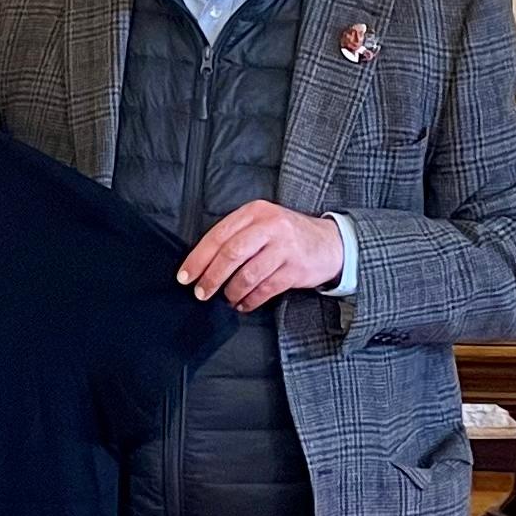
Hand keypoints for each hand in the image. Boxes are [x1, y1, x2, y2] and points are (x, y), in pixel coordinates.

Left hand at [179, 202, 343, 311]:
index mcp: (255, 212)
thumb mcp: (262, 223)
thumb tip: (202, 264)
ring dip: (232, 291)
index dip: (198, 258)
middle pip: (231, 254)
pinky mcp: (296, 269)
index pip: (219, 235)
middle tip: (201, 293)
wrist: (330, 242)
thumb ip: (236, 235)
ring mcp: (284, 247)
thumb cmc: (286, 235)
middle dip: (211, 277)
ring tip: (227, 298)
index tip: (185, 276)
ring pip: (248, 274)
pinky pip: (265, 289)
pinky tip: (244, 303)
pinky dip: (250, 300)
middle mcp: (270, 226)